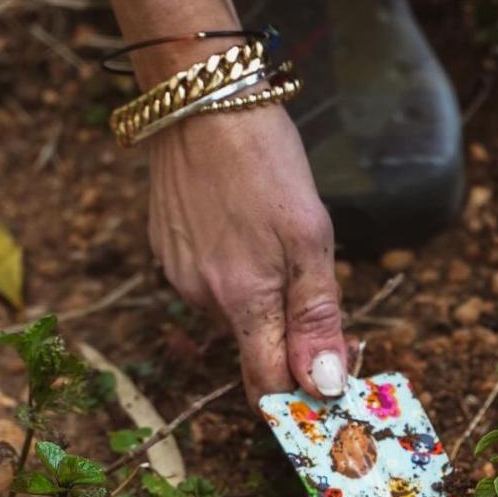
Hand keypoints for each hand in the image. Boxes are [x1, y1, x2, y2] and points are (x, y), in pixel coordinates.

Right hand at [147, 102, 347, 406]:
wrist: (201, 100)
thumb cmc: (266, 162)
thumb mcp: (311, 238)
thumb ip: (316, 315)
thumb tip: (323, 385)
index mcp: (242, 302)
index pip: (266, 384)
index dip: (299, 396)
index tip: (331, 388)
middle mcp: (202, 298)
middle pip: (254, 344)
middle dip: (289, 333)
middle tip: (318, 278)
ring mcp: (178, 272)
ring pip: (233, 309)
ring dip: (263, 294)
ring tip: (281, 238)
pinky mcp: (166, 246)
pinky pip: (210, 277)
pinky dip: (236, 266)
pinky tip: (248, 223)